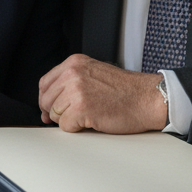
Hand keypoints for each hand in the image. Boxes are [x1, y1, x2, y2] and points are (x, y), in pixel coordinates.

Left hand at [38, 54, 166, 133]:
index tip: (50, 109)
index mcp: (74, 63)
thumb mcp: (94, 74)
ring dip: (68, 120)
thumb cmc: (125, 91)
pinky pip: (65, 126)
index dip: (46, 100)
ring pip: (55, 114)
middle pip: (46, 100)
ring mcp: (77, 90)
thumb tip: (48, 107)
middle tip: (71, 117)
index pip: (44, 83)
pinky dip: (76, 128)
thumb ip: (71, 83)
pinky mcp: (82, 108)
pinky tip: (92, 121)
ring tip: (88, 116)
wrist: (147, 98)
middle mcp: (73, 73)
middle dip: (55, 113)